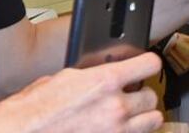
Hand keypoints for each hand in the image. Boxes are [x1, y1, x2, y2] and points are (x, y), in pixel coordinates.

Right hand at [0, 52, 163, 132]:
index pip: (150, 64)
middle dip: (141, 95)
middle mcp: (116, 107)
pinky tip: (116, 130)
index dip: (149, 63)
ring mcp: (116, 132)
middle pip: (152, 96)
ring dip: (143, 117)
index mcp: (105, 81)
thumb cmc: (35, 108)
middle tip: (129, 96)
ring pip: (153, 121)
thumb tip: (107, 74)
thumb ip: (94, 75)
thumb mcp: (66, 78)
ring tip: (129, 115)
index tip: (147, 66)